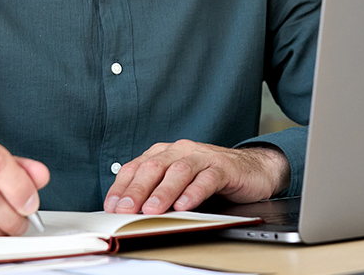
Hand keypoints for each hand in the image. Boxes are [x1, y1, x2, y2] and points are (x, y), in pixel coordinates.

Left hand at [103, 140, 289, 214]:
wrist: (252, 169)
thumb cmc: (210, 177)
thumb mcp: (178, 183)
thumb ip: (156, 192)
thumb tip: (129, 212)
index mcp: (164, 153)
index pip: (135, 167)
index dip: (121, 187)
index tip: (111, 206)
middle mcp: (181, 150)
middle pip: (154, 168)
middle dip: (137, 190)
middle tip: (126, 210)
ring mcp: (202, 157)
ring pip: (179, 171)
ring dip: (163, 192)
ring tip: (152, 210)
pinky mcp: (224, 167)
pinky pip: (207, 178)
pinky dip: (194, 192)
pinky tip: (185, 205)